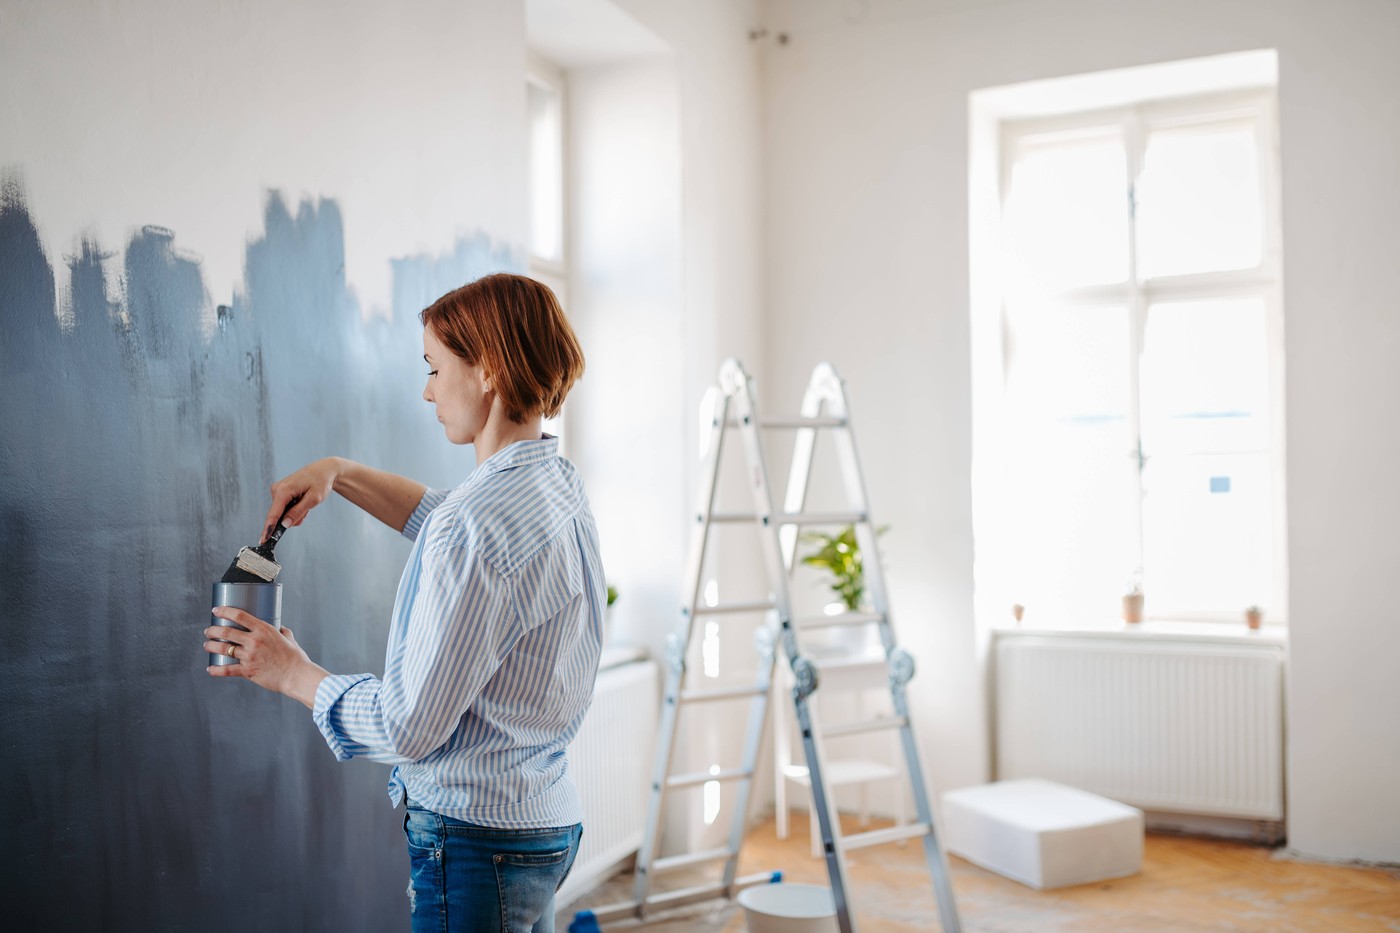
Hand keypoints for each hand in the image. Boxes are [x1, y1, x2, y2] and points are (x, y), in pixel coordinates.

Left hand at [205, 607, 327, 708]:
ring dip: (212, 646)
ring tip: (208, 645)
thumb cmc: (295, 657)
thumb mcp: (289, 638)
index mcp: (264, 630)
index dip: (225, 611)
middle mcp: (254, 641)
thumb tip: (280, 629)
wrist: (296, 675)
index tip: (216, 610)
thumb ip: (283, 632)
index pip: (240, 616)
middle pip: (227, 631)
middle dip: (214, 630)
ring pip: (224, 648)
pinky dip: (216, 669)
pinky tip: (210, 668)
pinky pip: (227, 670)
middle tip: (209, 630)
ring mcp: (249, 656)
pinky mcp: (247, 671)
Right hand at [262, 457, 341, 541]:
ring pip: (283, 512)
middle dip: (293, 518)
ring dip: (296, 512)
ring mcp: (277, 490)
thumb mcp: (313, 499)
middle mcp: (277, 489)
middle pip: (279, 515)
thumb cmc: (320, 482)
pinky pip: (285, 507)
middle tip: (307, 511)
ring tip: (306, 502)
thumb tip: (285, 524)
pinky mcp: (280, 491)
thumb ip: (298, 512)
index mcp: (283, 490)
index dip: (268, 529)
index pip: (273, 514)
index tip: (264, 540)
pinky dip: (294, 507)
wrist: (324, 470)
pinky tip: (302, 500)